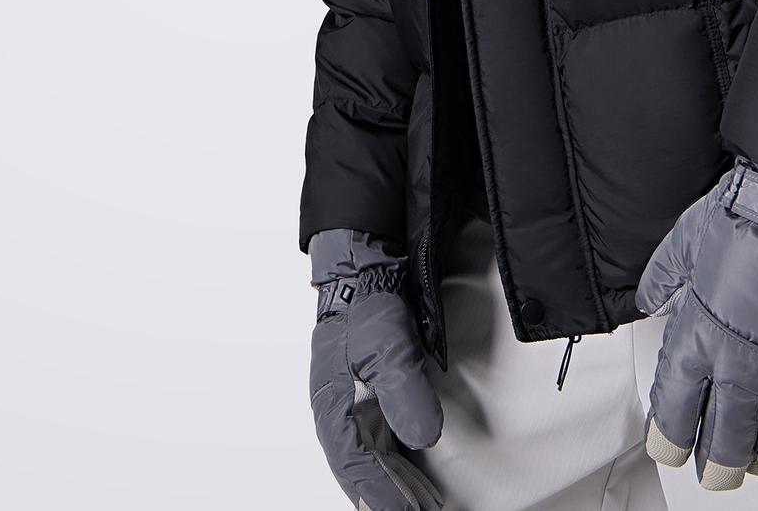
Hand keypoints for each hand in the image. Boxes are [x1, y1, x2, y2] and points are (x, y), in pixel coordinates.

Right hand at [308, 229, 444, 510]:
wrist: (364, 270)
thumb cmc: (367, 305)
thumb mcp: (388, 344)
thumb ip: (404, 391)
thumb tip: (424, 437)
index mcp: (333, 407)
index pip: (357, 466)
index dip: (380, 496)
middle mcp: (339, 414)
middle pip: (363, 471)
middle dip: (386, 499)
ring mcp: (353, 407)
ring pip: (373, 462)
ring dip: (394, 488)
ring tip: (423, 509)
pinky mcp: (370, 397)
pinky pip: (382, 444)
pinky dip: (398, 467)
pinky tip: (415, 481)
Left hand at [636, 158, 757, 490]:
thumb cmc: (747, 219)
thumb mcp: (684, 242)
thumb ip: (663, 276)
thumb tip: (650, 297)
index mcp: (699, 338)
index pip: (676, 411)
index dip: (671, 440)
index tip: (671, 450)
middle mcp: (741, 366)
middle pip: (725, 441)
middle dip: (717, 466)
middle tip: (716, 475)